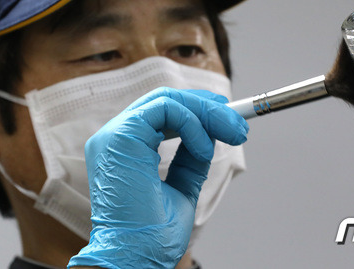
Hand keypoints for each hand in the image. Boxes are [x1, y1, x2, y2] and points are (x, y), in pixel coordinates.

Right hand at [67, 87, 248, 268]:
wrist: (137, 257)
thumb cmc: (152, 234)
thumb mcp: (181, 188)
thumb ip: (189, 161)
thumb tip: (209, 138)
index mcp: (125, 149)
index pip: (161, 112)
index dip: (195, 108)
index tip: (226, 116)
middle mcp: (116, 137)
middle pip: (166, 100)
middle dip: (208, 108)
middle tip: (238, 124)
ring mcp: (115, 134)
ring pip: (168, 100)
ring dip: (206, 114)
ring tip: (231, 133)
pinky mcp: (122, 135)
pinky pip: (165, 110)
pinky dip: (192, 124)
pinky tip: (204, 148)